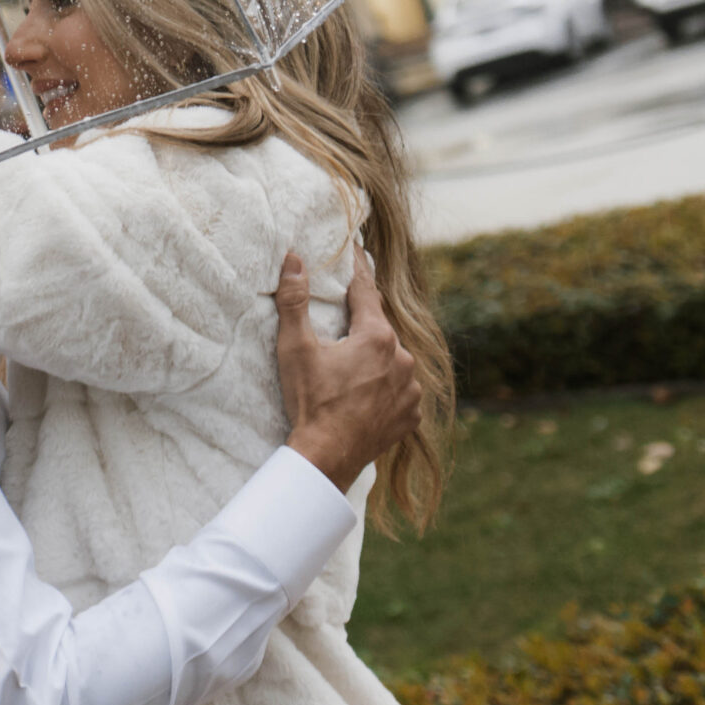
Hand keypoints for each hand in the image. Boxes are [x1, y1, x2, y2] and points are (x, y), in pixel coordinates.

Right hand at [274, 247, 421, 492]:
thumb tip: (294, 259)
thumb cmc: (310, 401)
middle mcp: (402, 358)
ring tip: (349, 372)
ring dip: (375, 359)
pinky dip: (385, 387)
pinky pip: (400, 390)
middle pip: (378, 329)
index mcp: (377, 336)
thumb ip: (294, 301)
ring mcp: (410, 389)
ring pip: (392, 360)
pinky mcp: (411, 414)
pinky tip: (364, 395)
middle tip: (339, 334)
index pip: (366, 291)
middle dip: (361, 327)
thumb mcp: (295, 348)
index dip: (357, 269)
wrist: (327, 457)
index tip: (356, 247)